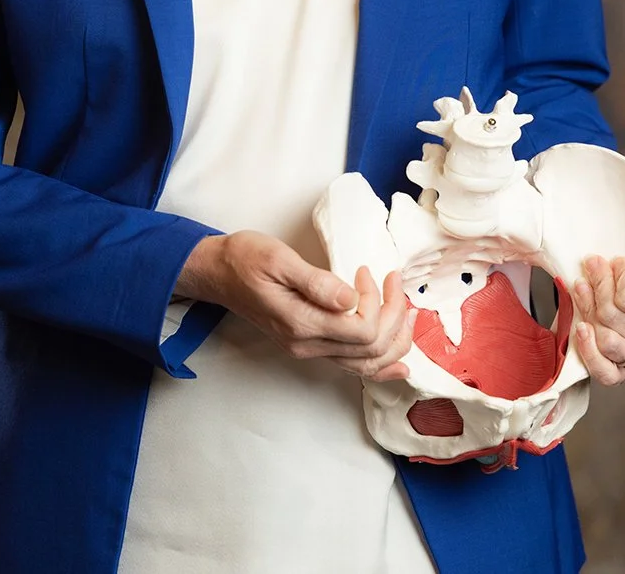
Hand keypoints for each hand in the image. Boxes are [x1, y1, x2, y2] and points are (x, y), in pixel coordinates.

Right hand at [178, 231, 415, 382]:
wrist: (218, 273)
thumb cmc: (246, 259)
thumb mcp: (279, 259)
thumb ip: (316, 282)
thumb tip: (351, 299)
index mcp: (301, 323)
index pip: (362, 330)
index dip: (378, 302)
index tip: (367, 271)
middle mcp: (307, 345)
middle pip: (371, 349)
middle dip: (394, 316)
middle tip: (394, 282)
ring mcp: (307, 350)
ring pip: (366, 364)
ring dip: (394, 339)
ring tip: (405, 310)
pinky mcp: (308, 345)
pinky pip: (351, 365)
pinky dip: (380, 363)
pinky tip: (397, 362)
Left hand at [572, 243, 624, 385]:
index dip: (618, 274)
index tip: (617, 261)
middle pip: (611, 314)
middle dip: (599, 283)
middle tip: (594, 265)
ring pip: (604, 337)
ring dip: (588, 307)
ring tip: (584, 286)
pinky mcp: (623, 374)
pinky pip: (602, 371)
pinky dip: (588, 349)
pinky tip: (582, 327)